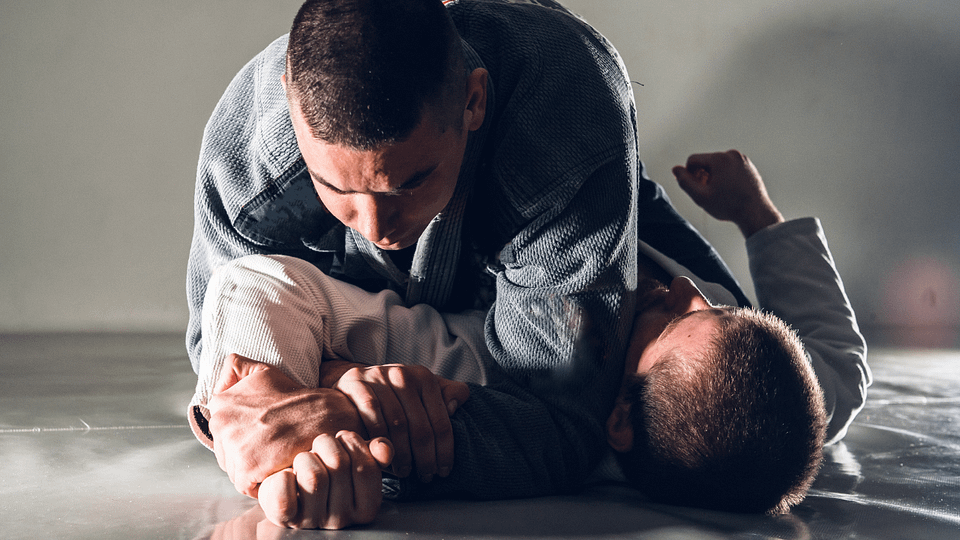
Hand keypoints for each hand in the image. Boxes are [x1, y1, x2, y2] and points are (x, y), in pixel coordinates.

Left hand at [207, 354, 363, 497]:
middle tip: (272, 448)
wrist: (325, 415)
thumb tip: (225, 370)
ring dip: (254, 471)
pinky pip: (246, 486)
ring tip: (276, 459)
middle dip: (246, 455)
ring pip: (235, 471)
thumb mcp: (263, 372)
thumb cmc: (296, 397)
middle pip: (226, 453)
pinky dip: (262, 483)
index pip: (222, 433)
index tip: (263, 435)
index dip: (244, 437)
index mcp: (221, 403)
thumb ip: (236, 368)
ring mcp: (233, 446)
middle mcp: (221, 423)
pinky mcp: (246, 469)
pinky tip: (278, 469)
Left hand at [258, 431, 393, 529]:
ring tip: (305, 461)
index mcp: (365, 508)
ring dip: (306, 458)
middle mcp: (342, 520)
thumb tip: (384, 449)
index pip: (367, 468)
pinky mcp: (286, 520)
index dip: (354, 443)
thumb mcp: (354, 460)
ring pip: (313, 476)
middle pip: (339, 465)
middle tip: (320, 448)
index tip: (343, 438)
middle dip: (327, 445)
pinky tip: (289, 476)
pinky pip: (285, 495)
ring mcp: (313, 522)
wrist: (291, 488)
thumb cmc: (325, 470)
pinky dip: (283, 478)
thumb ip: (374, 453)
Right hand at [333, 363, 469, 481]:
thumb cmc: (395, 394)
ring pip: (397, 425)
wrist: (354, 380)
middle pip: (420, 426)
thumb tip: (454, 408)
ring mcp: (378, 378)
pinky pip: (372, 418)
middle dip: (425, 458)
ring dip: (402, 454)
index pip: (441, 421)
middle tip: (426, 476)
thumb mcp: (422, 392)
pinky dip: (379, 440)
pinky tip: (383, 456)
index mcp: (424, 378)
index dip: (444, 450)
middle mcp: (403, 374)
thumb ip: (445, 395)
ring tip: (405, 472)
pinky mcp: (355, 384)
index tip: (444, 470)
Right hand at [672, 149, 783, 237]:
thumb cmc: (730, 206)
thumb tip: (676, 170)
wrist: (755, 212)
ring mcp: (742, 159)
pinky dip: (726, 176)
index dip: (689, 174)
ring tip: (719, 193)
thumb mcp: (700, 196)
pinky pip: (730, 167)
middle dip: (703, 175)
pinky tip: (729, 191)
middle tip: (707, 192)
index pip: (693, 160)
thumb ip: (684, 181)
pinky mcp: (748, 166)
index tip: (695, 188)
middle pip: (706, 161)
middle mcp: (732, 155)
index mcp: (719, 159)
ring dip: (714, 176)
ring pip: (718, 165)